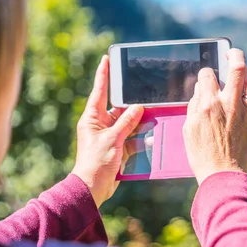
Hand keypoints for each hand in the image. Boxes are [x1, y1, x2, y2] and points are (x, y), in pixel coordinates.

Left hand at [72, 55, 143, 207]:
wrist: (93, 188)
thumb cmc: (96, 162)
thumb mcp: (112, 138)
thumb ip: (126, 121)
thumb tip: (138, 107)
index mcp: (92, 117)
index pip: (99, 90)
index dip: (103, 74)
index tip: (106, 58)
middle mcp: (101, 123)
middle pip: (119, 106)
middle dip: (132, 101)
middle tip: (143, 87)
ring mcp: (110, 135)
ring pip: (128, 122)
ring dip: (139, 121)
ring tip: (154, 112)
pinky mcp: (118, 146)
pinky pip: (132, 136)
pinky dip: (141, 136)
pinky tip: (152, 134)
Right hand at [183, 48, 246, 184]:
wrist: (222, 175)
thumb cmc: (202, 154)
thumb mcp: (188, 129)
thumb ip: (194, 106)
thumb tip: (201, 89)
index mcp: (208, 104)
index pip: (207, 74)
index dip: (206, 73)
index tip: (208, 77)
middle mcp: (229, 103)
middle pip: (237, 67)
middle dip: (235, 54)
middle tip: (233, 54)